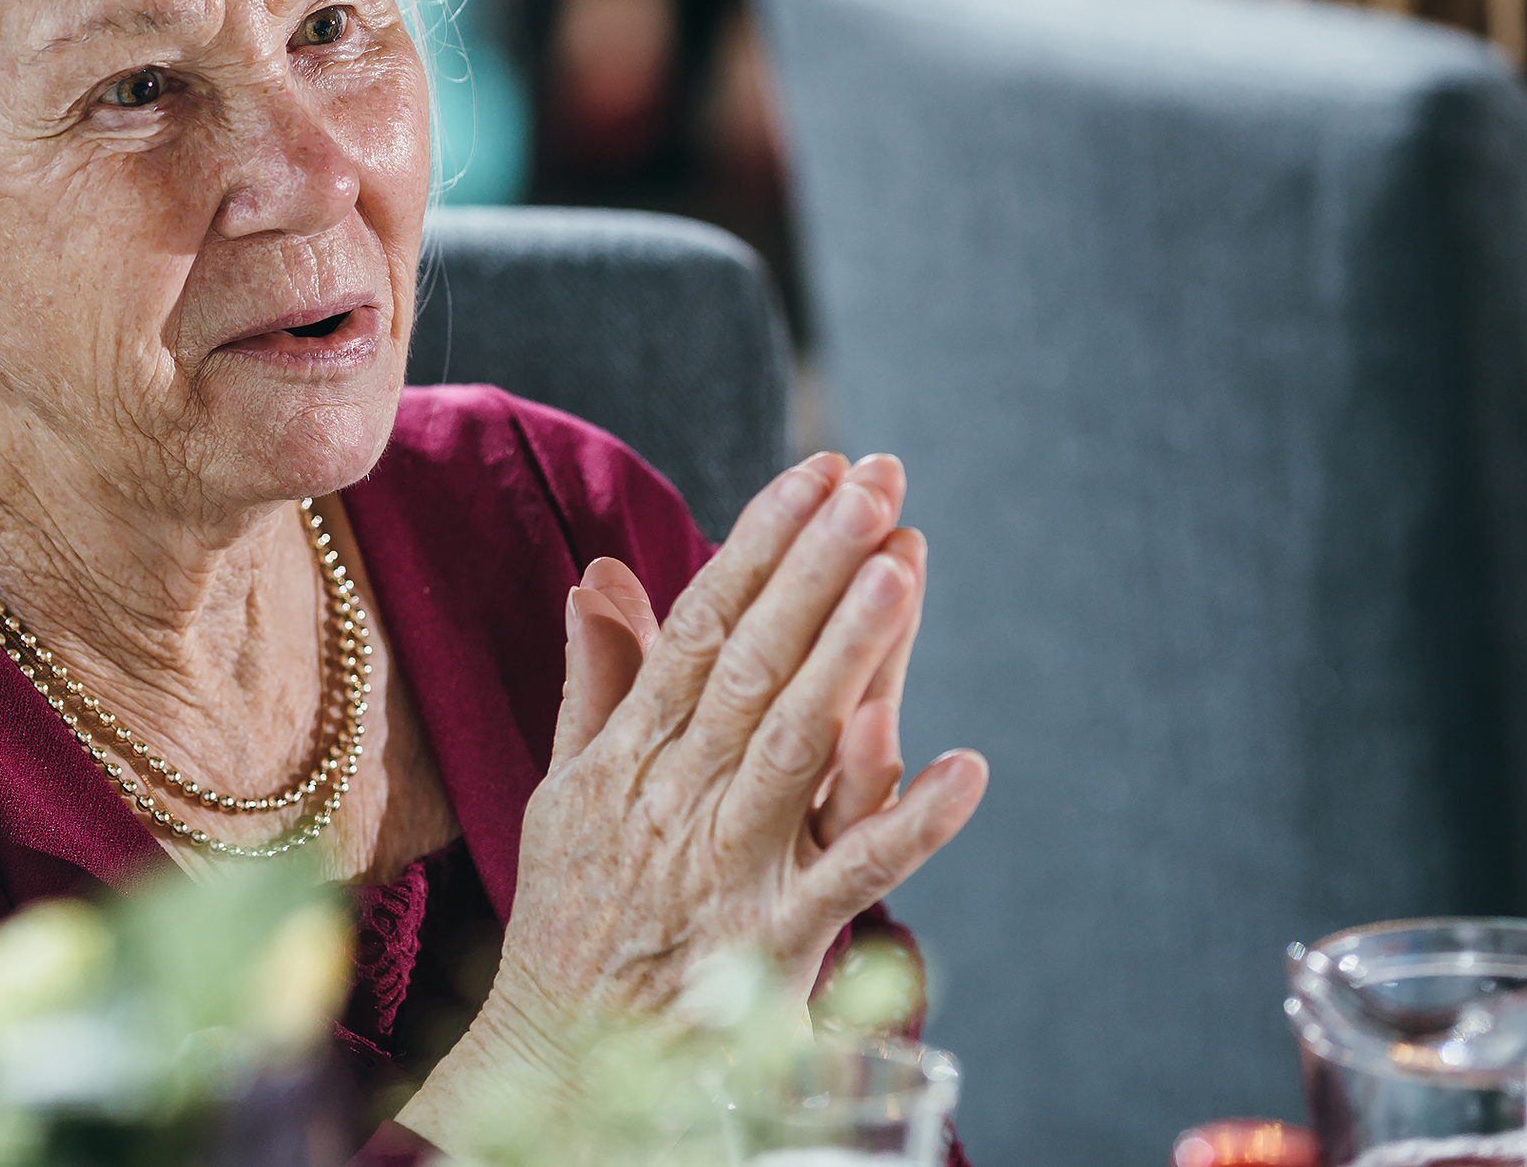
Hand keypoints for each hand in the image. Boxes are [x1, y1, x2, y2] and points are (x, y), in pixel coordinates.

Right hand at [401, 454, 986, 1141]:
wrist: (557, 1055)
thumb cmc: (571, 914)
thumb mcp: (565, 785)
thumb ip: (598, 680)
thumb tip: (603, 575)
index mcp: (629, 754)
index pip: (698, 626)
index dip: (756, 544)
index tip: (813, 471)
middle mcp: (675, 797)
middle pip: (750, 664)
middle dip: (812, 567)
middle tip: (873, 482)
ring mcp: (725, 867)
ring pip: (790, 742)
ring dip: (847, 654)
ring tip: (898, 567)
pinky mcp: (770, 942)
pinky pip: (848, 878)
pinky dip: (909, 825)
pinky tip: (969, 769)